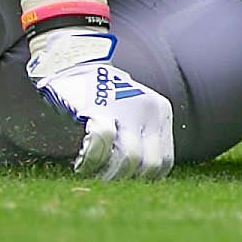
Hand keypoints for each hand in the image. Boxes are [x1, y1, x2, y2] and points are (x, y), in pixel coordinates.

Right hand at [26, 30, 174, 180]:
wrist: (77, 62)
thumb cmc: (104, 95)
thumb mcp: (133, 112)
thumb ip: (139, 138)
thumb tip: (135, 176)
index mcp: (160, 113)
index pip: (164, 163)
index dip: (143, 179)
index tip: (123, 179)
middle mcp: (149, 110)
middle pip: (149, 165)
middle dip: (125, 179)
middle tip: (105, 177)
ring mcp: (126, 108)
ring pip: (129, 158)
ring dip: (107, 173)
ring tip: (92, 171)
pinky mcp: (100, 106)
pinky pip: (102, 141)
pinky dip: (90, 160)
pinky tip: (81, 164)